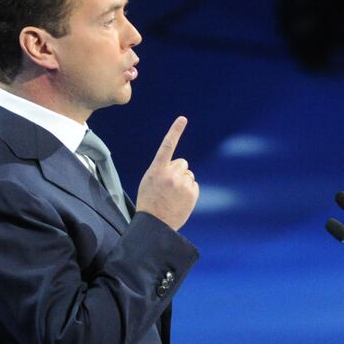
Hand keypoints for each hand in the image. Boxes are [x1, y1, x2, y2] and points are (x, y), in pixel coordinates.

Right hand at [135, 116, 199, 230]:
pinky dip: (189, 191)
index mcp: (157, 170)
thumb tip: (180, 167)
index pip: (167, 146)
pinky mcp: (192, 193)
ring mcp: (182, 184)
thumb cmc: (149, 202)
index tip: (183, 119)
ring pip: (189, 175)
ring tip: (173, 196)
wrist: (154, 224)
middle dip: (178, 171)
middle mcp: (171, 174)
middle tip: (169, 186)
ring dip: (184, 182)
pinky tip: (180, 201)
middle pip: (182, 163)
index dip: (175, 131)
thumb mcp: (149, 181)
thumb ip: (162, 170)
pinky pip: (194, 185)